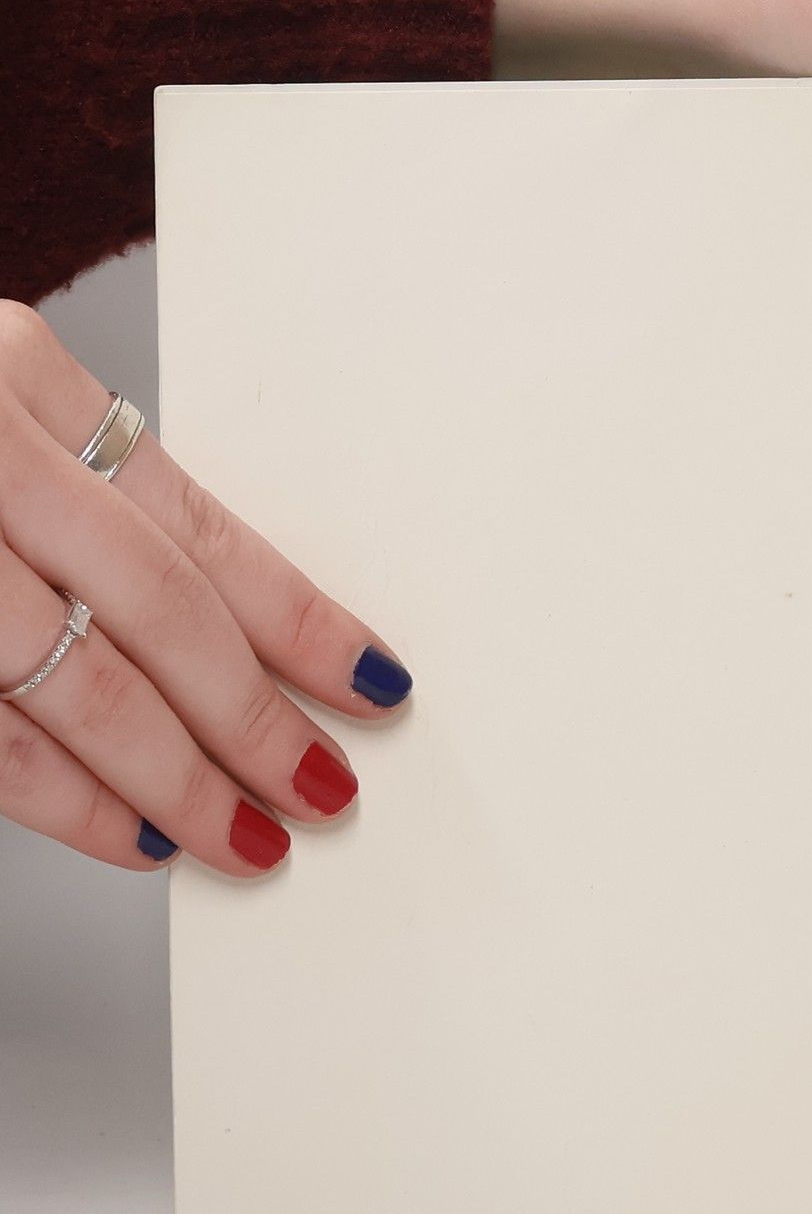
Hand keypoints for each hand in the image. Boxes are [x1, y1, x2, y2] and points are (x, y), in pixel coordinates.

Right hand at [0, 302, 411, 874]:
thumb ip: (79, 508)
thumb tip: (231, 646)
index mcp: (14, 377)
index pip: (200, 521)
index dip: (300, 617)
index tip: (373, 681)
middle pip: (159, 608)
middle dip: (252, 717)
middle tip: (319, 788)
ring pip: (79, 681)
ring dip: (175, 777)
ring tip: (246, 836)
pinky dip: (59, 796)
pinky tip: (129, 834)